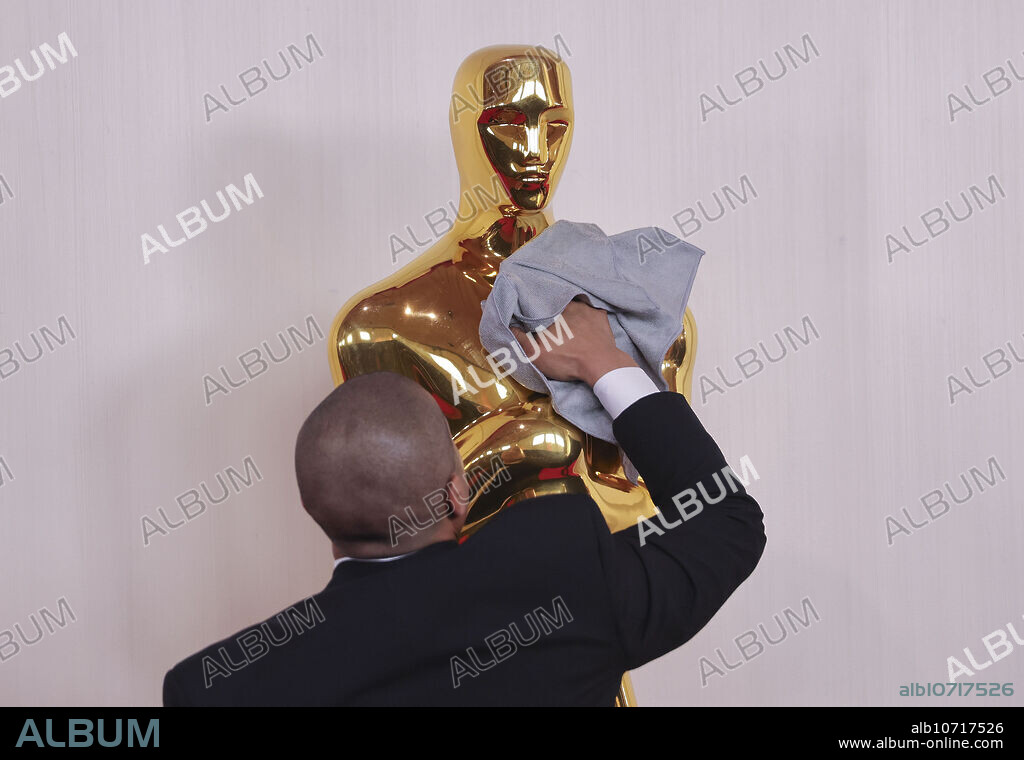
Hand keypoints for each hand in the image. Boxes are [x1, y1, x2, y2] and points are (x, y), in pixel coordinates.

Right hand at [511, 299, 637, 386]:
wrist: (600, 365)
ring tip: (567, 322)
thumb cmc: (567, 359)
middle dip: (554, 310)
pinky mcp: (602, 318)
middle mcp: (571, 303)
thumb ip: (521, 339)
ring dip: (571, 311)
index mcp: (554, 309)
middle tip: (552, 321)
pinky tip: (586, 323)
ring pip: (576, 306)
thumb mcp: (537, 354)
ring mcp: (589, 309)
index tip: (535, 318)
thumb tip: (509, 326)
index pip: (541, 304)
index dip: (537, 310)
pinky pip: (592, 311)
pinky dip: (588, 316)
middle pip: (558, 303)